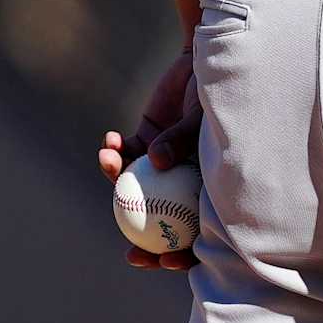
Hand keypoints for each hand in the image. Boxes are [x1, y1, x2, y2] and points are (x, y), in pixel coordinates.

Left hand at [98, 42, 201, 270]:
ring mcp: (164, 165)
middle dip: (145, 241)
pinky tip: (110, 141)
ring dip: (117, 180)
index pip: (202, 232)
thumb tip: (157, 161)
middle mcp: (187, 181)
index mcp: (211, 185)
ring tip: (107, 161)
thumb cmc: (215, 93)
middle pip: (165, 223)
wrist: (204, 63)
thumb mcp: (203, 119)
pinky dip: (114, 152)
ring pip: (137, 189)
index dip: (185, 254)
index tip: (164, 259)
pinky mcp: (146, 143)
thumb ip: (182, 140)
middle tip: (128, 251)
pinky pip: (125, 156)